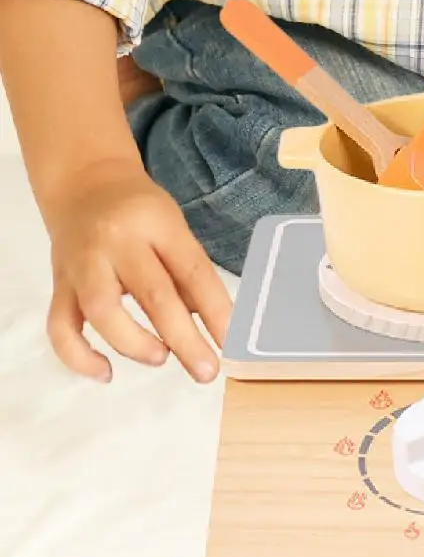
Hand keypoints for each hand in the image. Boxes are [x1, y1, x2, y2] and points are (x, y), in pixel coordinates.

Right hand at [40, 159, 231, 382]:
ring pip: (101, 311)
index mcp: (158, 224)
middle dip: (183, 340)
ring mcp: (83, 264)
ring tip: (161, 359)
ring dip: (134, 345)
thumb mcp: (174, 227)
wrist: (82, 184)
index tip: (231, 342)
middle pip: (152, 294)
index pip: (193, 270)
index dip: (215, 310)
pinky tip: (105, 373)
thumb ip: (189, 273)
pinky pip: (60, 326)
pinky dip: (78, 356)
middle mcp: (118, 242)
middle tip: (206, 371)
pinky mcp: (58, 283)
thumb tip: (214, 326)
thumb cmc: (140, 211)